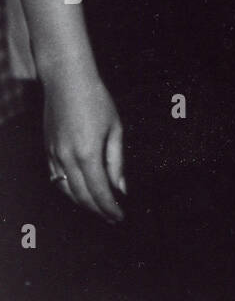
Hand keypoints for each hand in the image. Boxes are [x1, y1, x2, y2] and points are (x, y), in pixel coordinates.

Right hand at [43, 71, 124, 221]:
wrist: (67, 82)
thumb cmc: (97, 101)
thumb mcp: (115, 128)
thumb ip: (116, 161)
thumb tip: (121, 188)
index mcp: (88, 153)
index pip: (99, 192)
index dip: (109, 208)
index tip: (119, 217)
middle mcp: (67, 158)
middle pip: (82, 196)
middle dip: (97, 210)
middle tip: (111, 218)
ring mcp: (54, 155)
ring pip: (66, 190)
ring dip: (82, 203)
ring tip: (98, 208)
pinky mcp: (47, 150)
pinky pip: (56, 179)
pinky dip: (68, 190)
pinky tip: (79, 192)